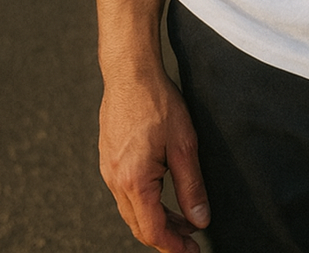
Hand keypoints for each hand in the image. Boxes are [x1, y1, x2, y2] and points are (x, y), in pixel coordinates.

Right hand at [98, 71, 208, 252]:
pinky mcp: (108, 160)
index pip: (153, 230)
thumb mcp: (184, 144)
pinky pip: (125, 193)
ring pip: (131, 211)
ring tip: (183, 218)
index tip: (192, 251)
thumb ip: (191, 185)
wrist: (130, 73)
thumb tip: (200, 219)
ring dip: (156, 219)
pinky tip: (163, 194)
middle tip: (191, 240)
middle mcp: (116, 180)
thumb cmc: (157, 102)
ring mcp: (108, 171)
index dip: (173, 245)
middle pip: (139, 225)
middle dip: (166, 237)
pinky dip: (145, 202)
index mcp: (134, 180)